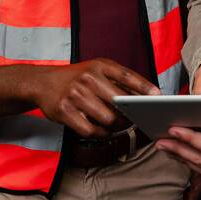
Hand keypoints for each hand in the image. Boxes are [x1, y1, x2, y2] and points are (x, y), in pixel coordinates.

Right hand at [32, 58, 157, 137]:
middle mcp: (87, 78)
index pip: (126, 75)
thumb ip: (117, 80)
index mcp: (98, 65)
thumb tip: (143, 97)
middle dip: (131, 114)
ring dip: (117, 126)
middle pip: (119, 102)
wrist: (42, 83)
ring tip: (120, 126)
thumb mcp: (96, 70)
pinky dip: (101, 133)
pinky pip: (91, 130)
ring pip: (107, 119)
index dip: (144, 86)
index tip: (158, 96)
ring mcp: (75, 95)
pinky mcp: (65, 112)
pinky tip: (103, 130)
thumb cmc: (76, 78)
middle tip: (136, 119)